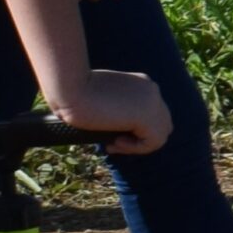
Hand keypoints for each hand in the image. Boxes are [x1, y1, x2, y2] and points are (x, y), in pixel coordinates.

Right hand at [54, 69, 171, 156]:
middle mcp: (151, 90)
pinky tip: (115, 143)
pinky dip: (136, 148)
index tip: (113, 136)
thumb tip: (121, 131)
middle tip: (114, 143)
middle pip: (162, 123)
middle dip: (141, 138)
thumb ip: (118, 109)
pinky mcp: (146, 114)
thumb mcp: (102, 99)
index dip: (137, 130)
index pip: (153, 112)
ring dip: (138, 145)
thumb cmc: (75, 94)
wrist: (69, 87)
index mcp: (142, 84)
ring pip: (161, 133)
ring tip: (113, 144)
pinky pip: (154, 141)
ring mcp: (152, 101)